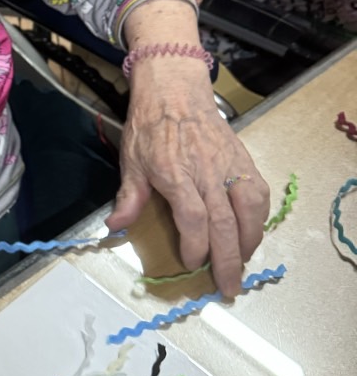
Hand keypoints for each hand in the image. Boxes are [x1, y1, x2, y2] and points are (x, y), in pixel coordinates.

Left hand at [106, 60, 269, 295]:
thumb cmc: (150, 125)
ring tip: (243, 263)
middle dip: (228, 259)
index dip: (196, 245)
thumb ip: (129, 197)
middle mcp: (207, 171)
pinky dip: (260, 216)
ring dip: (249, 241)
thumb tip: (115, 227)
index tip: (192, 263)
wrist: (175, 89)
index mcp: (176, 173)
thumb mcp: (131, 160)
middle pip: (225, 222)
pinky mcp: (243, 159)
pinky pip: (258, 192)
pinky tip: (253, 232)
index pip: (193, 217)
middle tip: (229, 287)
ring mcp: (229, 165)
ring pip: (250, 209)